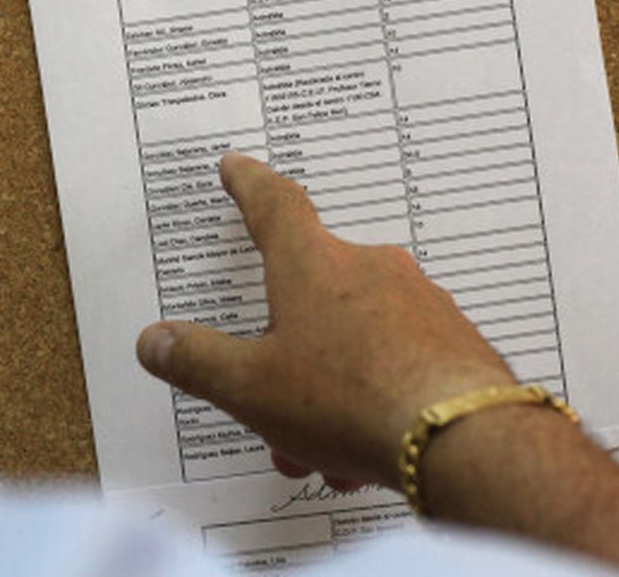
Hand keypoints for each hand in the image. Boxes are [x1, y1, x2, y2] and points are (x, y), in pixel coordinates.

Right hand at [135, 153, 514, 487]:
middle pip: (311, 291)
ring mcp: (419, 302)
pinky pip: (399, 361)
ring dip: (329, 386)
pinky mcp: (456, 341)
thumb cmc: (349, 400)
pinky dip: (373, 398)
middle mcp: (369, 268)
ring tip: (320, 450)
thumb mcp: (249, 387)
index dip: (249, 185)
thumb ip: (196, 361)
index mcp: (312, 263)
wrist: (465, 441)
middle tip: (269, 400)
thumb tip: (153, 341)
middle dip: (285, 347)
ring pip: (355, 337)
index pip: (273, 205)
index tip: (237, 166)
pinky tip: (364, 451)